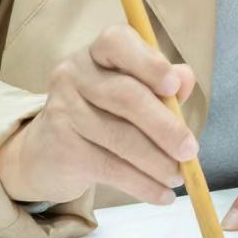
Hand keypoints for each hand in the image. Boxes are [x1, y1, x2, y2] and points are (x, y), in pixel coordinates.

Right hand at [0, 25, 199, 208]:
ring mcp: (63, 110)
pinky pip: (110, 168)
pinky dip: (142, 185)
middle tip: (190, 151)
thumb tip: (186, 79)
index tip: (173, 86)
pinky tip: (163, 195)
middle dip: (165, 126)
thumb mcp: (135, 92)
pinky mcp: (61, 148)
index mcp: (96, 52)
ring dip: (157, 163)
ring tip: (178, 177)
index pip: (117, 42)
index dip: (148, 62)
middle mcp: (74, 74)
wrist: (47, 152)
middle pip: (125, 96)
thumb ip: (163, 84)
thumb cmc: (103, 114)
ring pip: (120, 138)